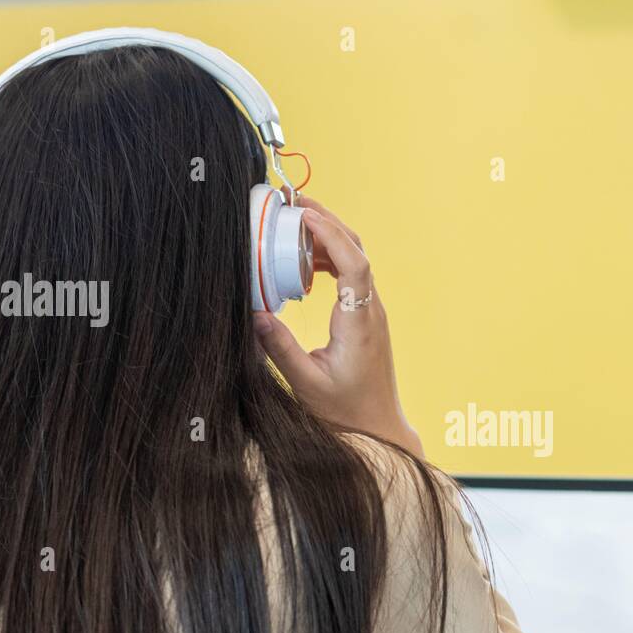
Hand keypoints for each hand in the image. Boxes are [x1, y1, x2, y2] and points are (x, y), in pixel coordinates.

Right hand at [252, 195, 422, 457]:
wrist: (378, 429)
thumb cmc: (346, 412)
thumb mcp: (306, 383)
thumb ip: (279, 348)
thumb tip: (254, 313)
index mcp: (359, 323)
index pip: (354, 265)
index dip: (331, 235)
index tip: (304, 216)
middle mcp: (371, 312)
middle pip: (357, 251)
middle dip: (327, 222)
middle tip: (294, 204)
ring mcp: (373, 313)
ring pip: (356, 261)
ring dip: (329, 238)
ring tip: (294, 226)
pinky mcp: (367, 318)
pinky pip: (353, 277)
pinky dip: (331, 260)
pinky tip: (306, 265)